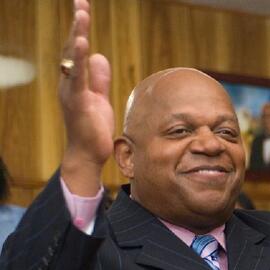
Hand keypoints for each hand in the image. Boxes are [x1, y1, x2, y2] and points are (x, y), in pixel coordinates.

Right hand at [59, 0, 113, 195]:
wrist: (88, 154)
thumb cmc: (92, 127)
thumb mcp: (100, 98)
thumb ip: (99, 78)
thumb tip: (99, 56)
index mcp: (75, 80)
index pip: (77, 48)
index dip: (80, 28)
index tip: (83, 7)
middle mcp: (69, 82)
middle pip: (71, 47)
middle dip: (77, 24)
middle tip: (81, 2)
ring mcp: (71, 91)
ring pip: (72, 58)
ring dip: (77, 34)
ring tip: (82, 13)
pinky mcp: (77, 102)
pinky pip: (77, 77)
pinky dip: (79, 59)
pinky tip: (82, 43)